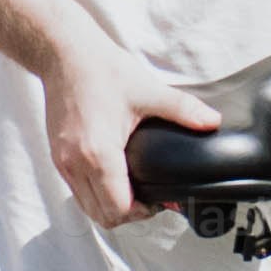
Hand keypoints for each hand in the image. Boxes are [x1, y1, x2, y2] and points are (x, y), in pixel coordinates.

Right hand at [39, 34, 218, 230]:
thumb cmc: (101, 71)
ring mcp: (63, 162)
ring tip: (134, 191)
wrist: (64, 55)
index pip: (119, 208)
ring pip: (87, 208)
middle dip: (130, 214)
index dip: (143, 212)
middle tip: (150, 199)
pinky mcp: (58, 157)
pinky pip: (78, 191)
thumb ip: (182, 109)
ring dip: (111, 207)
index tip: (159, 200)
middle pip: (103, 216)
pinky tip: (115, 179)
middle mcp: (76, 164)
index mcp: (99, 153)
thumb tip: (212, 122)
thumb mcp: (147, 90)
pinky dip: (97, 194)